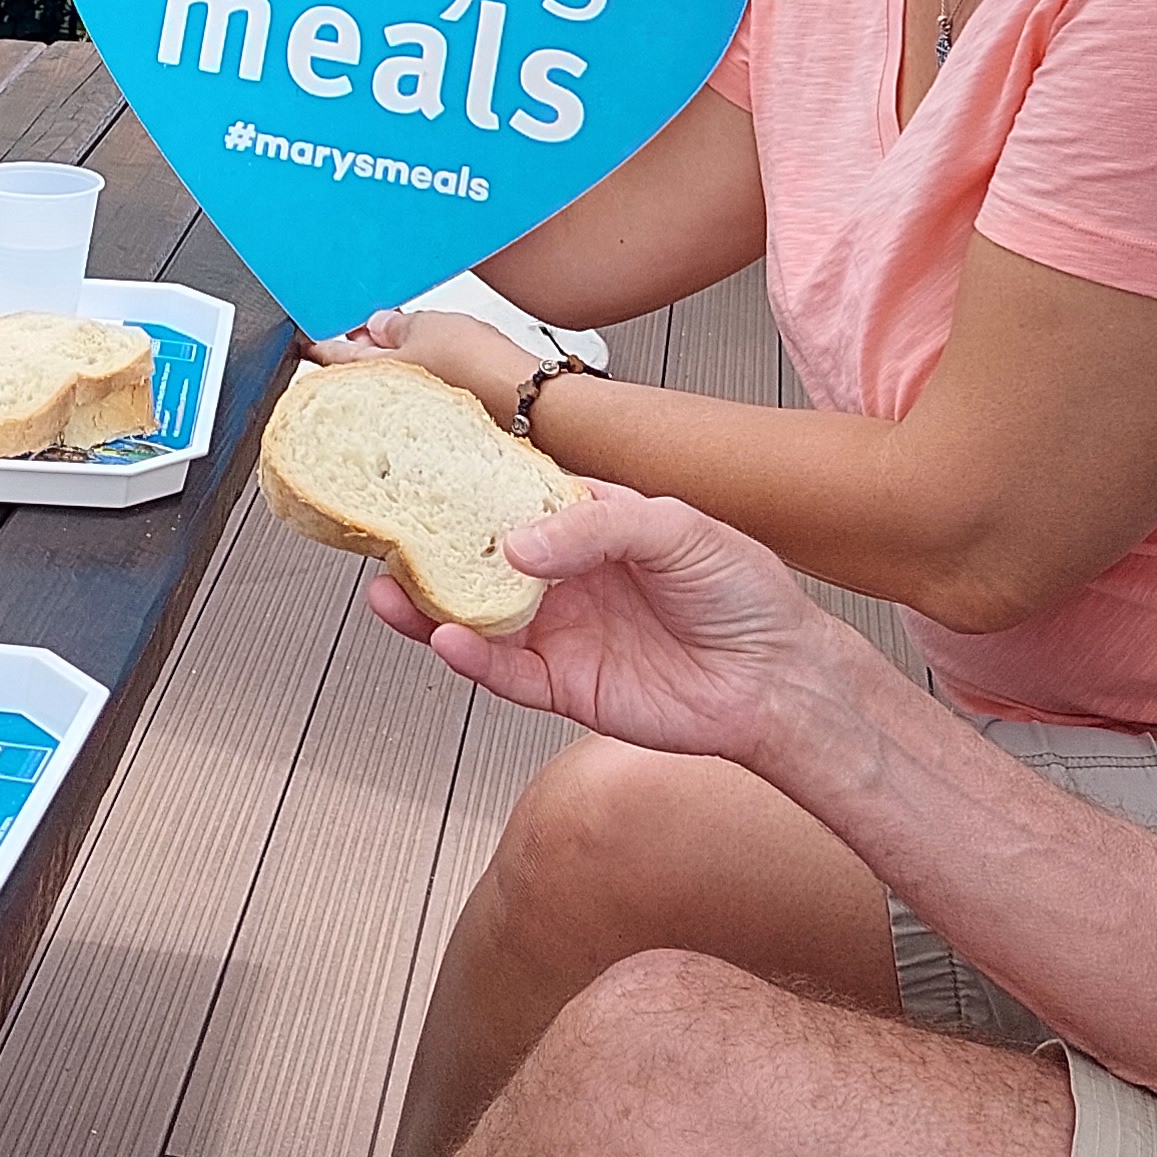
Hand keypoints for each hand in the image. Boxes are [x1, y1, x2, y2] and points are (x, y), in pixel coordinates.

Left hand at [313, 308, 544, 409]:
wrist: (529, 405)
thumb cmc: (482, 370)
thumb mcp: (431, 326)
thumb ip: (397, 324)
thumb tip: (377, 325)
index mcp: (372, 376)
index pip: (329, 357)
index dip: (315, 343)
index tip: (303, 340)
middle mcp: (387, 406)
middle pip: (357, 377)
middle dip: (357, 353)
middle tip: (364, 330)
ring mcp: (414, 419)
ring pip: (388, 391)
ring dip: (390, 369)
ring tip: (407, 343)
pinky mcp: (442, 428)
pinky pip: (417, 402)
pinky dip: (418, 384)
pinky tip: (437, 371)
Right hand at [371, 484, 853, 777]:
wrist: (777, 678)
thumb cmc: (742, 591)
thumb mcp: (676, 528)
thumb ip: (595, 527)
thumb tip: (519, 543)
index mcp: (588, 523)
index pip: (513, 497)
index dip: (466, 486)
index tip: (418, 470)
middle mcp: (564, 575)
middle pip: (478, 558)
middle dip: (427, 547)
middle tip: (379, 532)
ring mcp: (559, 630)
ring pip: (475, 615)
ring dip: (427, 605)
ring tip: (387, 590)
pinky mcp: (563, 685)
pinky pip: (502, 672)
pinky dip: (469, 658)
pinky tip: (445, 638)